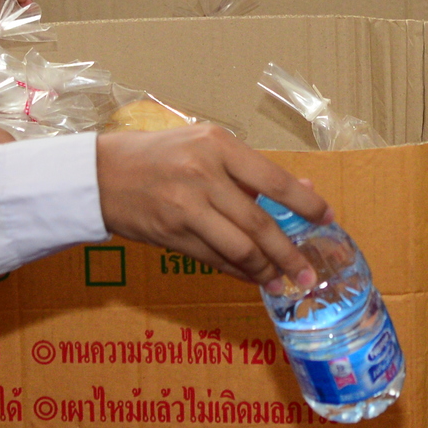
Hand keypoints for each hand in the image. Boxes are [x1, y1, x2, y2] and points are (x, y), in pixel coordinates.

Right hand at [94, 124, 327, 289]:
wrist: (99, 174)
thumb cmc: (158, 155)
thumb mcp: (205, 147)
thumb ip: (250, 172)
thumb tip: (303, 192)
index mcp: (217, 145)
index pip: (274, 180)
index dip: (305, 204)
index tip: (327, 219)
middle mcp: (203, 174)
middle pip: (259, 223)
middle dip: (289, 253)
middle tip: (309, 273)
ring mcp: (186, 206)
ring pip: (239, 248)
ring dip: (266, 269)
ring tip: (282, 281)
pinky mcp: (171, 233)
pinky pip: (215, 259)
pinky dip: (238, 271)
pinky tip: (253, 277)